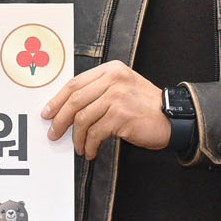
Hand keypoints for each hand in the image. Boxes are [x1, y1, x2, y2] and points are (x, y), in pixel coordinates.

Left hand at [41, 60, 169, 159]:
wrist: (173, 117)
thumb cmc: (145, 106)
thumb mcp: (122, 87)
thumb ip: (98, 91)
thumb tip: (66, 108)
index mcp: (111, 69)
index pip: (75, 83)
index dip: (57, 100)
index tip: (47, 112)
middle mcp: (113, 79)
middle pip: (75, 100)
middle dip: (60, 120)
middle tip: (54, 133)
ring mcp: (117, 96)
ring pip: (83, 118)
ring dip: (77, 137)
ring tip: (79, 147)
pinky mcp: (121, 115)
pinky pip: (95, 133)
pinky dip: (89, 145)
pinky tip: (90, 151)